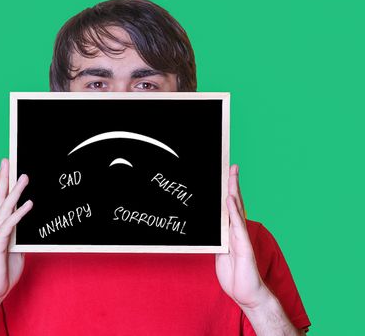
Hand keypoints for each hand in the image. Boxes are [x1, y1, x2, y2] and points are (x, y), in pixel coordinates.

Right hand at [0, 158, 32, 303]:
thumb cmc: (3, 271)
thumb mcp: (18, 249)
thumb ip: (21, 236)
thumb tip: (30, 228)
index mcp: (1, 227)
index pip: (2, 200)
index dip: (5, 184)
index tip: (8, 168)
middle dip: (4, 178)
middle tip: (7, 160)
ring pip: (5, 208)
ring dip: (15, 191)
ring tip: (24, 177)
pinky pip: (11, 226)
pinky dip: (20, 213)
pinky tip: (29, 203)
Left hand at [215, 164, 268, 308]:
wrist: (247, 295)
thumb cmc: (235, 276)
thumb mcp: (221, 255)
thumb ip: (218, 240)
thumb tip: (213, 229)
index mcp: (231, 233)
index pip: (229, 208)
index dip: (228, 191)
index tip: (226, 176)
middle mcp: (237, 232)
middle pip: (235, 203)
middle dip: (233, 184)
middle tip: (232, 166)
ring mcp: (241, 238)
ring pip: (237, 210)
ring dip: (233, 191)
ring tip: (231, 175)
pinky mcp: (244, 247)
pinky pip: (236, 226)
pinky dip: (232, 211)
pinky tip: (229, 199)